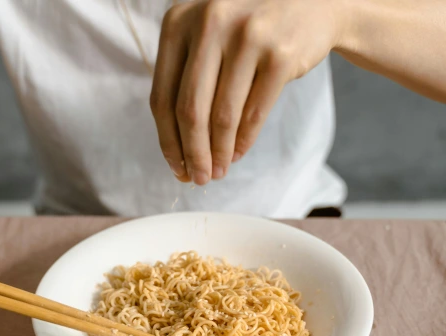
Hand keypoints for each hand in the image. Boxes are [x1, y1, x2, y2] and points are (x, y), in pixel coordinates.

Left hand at [151, 0, 344, 184]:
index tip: (175, 167)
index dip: (167, 141)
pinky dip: (243, 141)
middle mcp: (209, 23)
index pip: (162, 97)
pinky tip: (238, 153)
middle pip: (189, 110)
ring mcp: (247, 37)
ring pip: (222, 116)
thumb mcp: (207, 39)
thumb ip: (186, 80)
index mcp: (178, 22)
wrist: (312, 4)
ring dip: (219, 153)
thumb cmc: (249, 31)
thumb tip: (178, 151)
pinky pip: (254, 114)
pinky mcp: (280, 55)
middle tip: (198, 178)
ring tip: (218, 171)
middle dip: (192, 154)